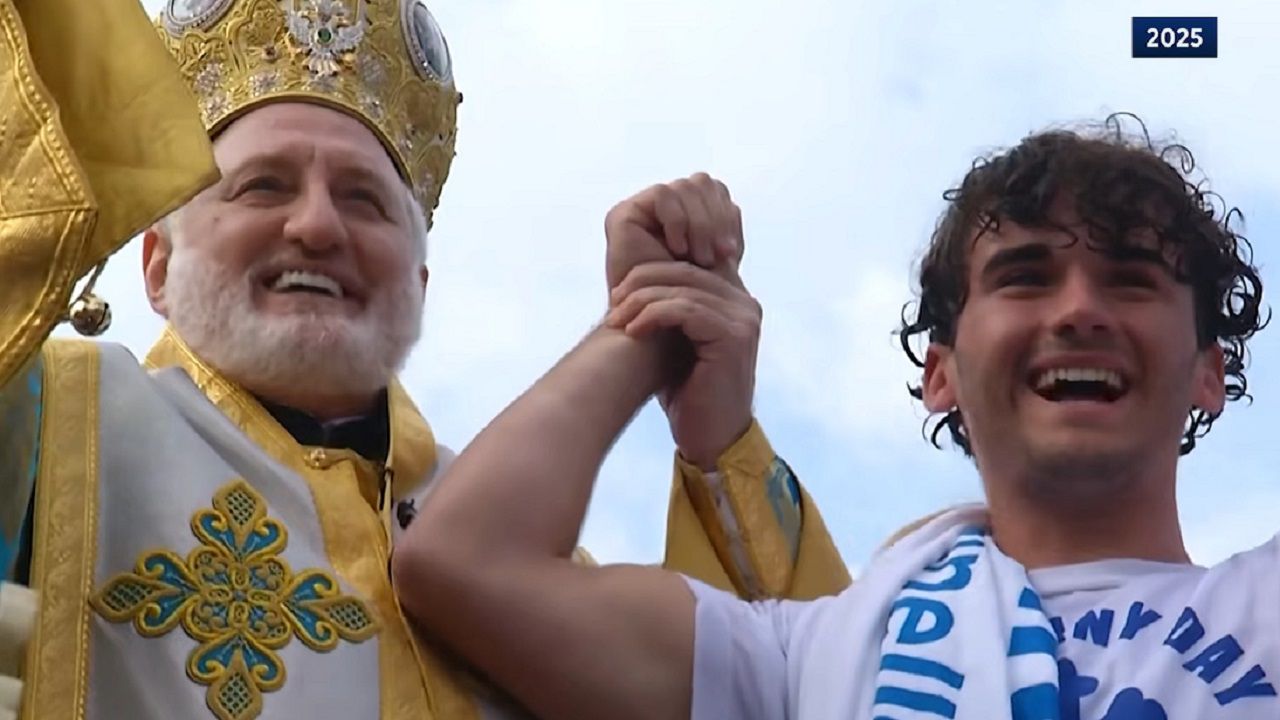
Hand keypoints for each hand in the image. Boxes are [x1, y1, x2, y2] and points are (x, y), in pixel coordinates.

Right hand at [604, 173, 743, 290]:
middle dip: (716, 218)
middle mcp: (662, 209)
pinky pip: (662, 194)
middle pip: (702, 183)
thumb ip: (724, 231)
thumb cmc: (689, 302)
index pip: (715, 191)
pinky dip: (678, 220)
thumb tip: (734, 205)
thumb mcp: (717, 263)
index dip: (726, 215)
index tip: (731, 254)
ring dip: (700, 224)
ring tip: (700, 259)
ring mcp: (642, 210)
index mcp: (684, 215)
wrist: (658, 331)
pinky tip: (678, 249)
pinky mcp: (623, 214)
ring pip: (685, 186)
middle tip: (721, 256)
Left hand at [606, 261, 759, 469]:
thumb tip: (634, 283)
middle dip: (641, 282)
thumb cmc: (690, 395)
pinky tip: (633, 331)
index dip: (651, 270)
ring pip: (682, 288)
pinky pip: (686, 309)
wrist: (712, 440)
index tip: (619, 291)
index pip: (689, 264)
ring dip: (641, 301)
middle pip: (685, 270)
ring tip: (616, 320)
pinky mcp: (734, 337)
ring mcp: (743, 319)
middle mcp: (745, 303)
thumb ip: (672, 309)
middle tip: (612, 301)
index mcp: (734, 299)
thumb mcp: (679, 343)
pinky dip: (654, 315)